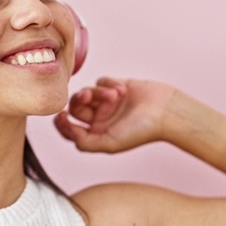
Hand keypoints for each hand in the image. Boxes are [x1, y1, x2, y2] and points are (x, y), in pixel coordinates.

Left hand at [54, 77, 177, 152]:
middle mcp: (100, 119)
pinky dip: (109, 84)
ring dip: (99, 92)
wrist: (165, 111)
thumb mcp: (109, 144)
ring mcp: (108, 103)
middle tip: (88, 96)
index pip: (70, 129)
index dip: (62, 122)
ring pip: (88, 92)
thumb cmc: (140, 131)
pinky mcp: (116, 87)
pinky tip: (123, 90)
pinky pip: (101, 81)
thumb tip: (68, 131)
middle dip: (80, 100)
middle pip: (76, 107)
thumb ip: (84, 142)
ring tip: (116, 96)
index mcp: (97, 134)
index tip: (61, 115)